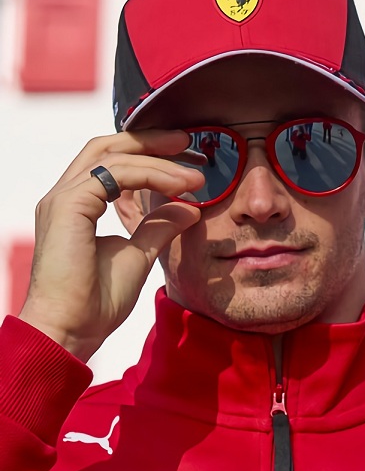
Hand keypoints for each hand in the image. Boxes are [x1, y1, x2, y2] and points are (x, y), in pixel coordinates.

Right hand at [18, 131, 205, 362]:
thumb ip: (159, 227)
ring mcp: (63, 199)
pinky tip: (178, 186)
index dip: (148, 153)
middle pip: (107, 146)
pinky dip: (151, 174)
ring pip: (114, 156)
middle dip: (150, 140)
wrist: (73, 330)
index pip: (110, 161)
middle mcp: (66, 196)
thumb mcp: (139, 255)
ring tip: (194, 174)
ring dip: (159, 161)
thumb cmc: (97, 301)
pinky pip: (116, 174)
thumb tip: (188, 208)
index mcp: (77, 204)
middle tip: (187, 142)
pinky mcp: (68, 206)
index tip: (185, 158)